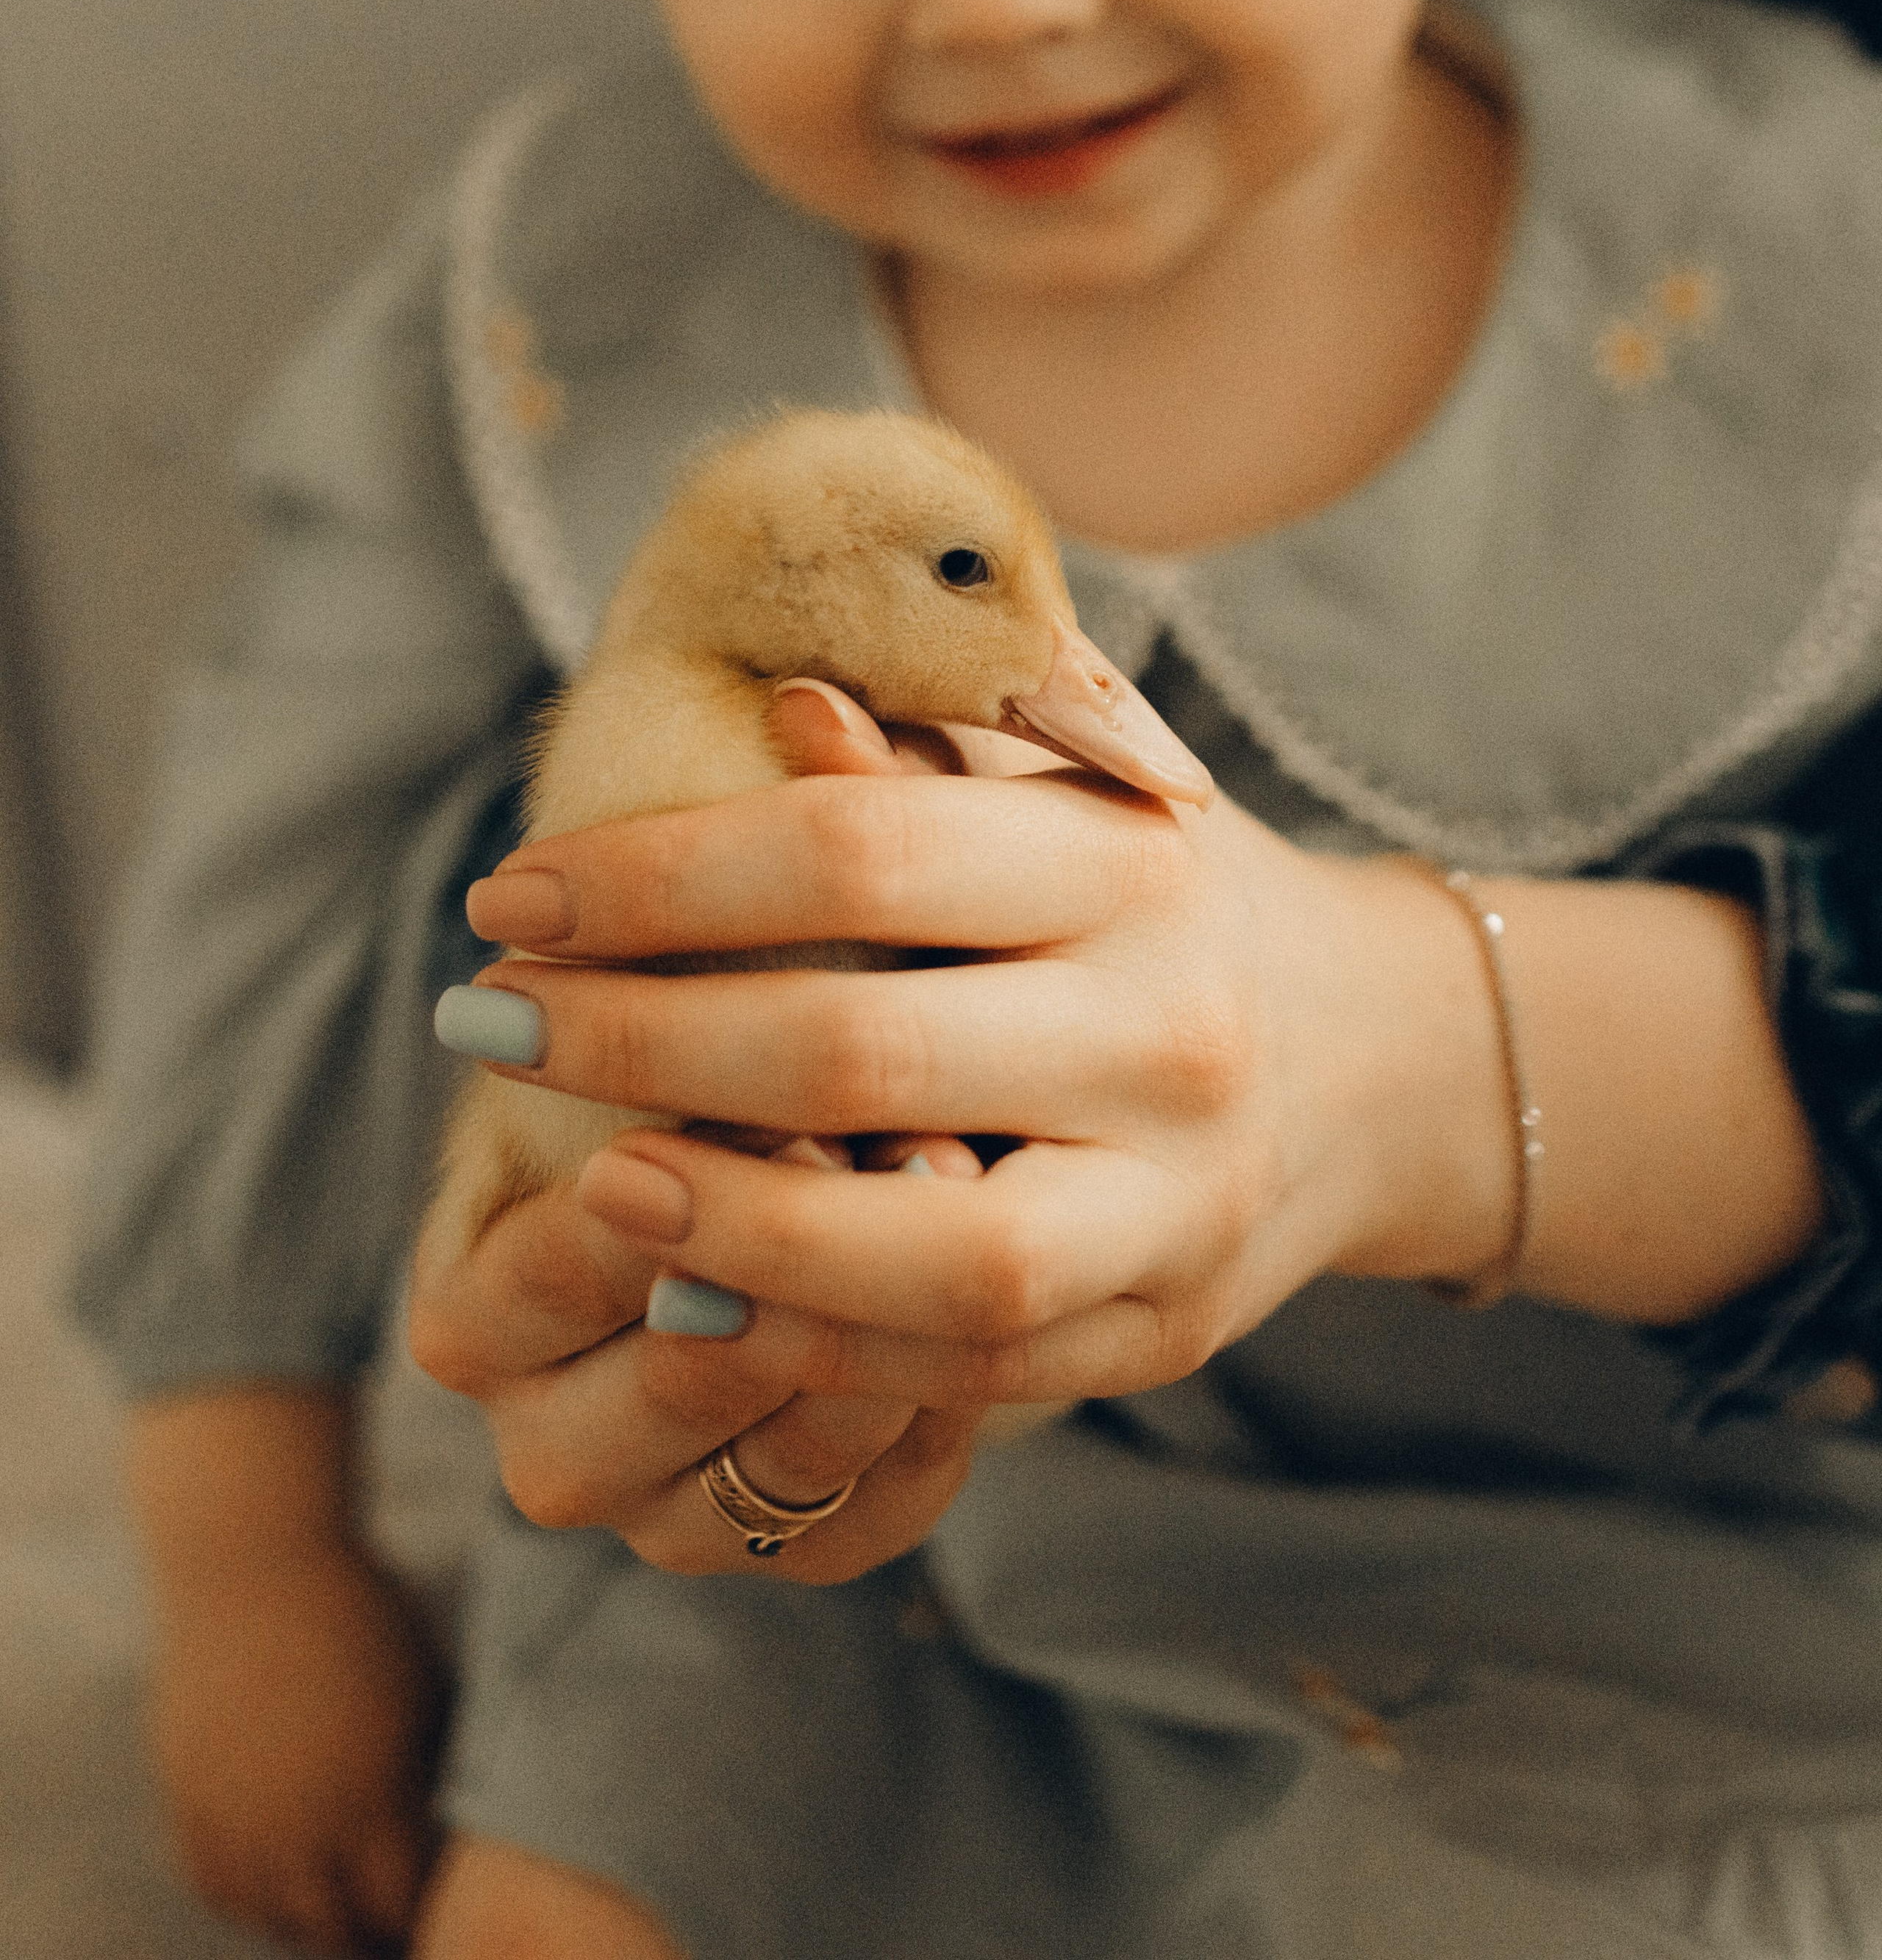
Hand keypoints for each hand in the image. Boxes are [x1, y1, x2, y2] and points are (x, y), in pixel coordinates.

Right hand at [149, 1542, 447, 1953]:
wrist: (253, 1561)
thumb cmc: (359, 1610)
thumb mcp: (424, 1681)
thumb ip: (435, 1764)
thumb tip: (458, 1823)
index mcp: (371, 1795)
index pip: (400, 1904)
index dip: (422, 1908)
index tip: (437, 1900)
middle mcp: (298, 1823)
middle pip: (334, 1929)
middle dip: (367, 1927)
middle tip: (387, 1910)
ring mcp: (234, 1817)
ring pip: (271, 1917)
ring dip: (306, 1917)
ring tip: (336, 1897)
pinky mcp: (187, 1799)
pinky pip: (214, 1885)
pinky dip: (246, 1895)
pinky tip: (276, 1878)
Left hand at [440, 737, 1516, 1424]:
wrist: (1379, 1059)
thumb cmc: (1168, 895)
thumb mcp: (1074, 795)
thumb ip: (932, 760)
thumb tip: (770, 711)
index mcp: (1132, 861)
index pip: (860, 850)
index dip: (660, 876)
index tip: (512, 899)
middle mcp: (1169, 1028)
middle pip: (864, 1042)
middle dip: (639, 1037)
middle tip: (487, 1021)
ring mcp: (1182, 1197)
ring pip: (930, 1245)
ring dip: (721, 1217)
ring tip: (580, 1173)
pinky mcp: (1164, 1327)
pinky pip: (967, 1361)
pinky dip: (814, 1331)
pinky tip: (690, 1284)